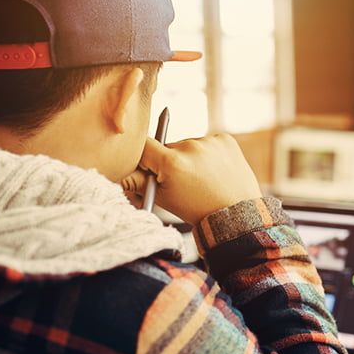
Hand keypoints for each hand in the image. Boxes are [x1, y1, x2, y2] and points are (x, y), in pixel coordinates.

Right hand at [122, 133, 261, 224]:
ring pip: (189, 145)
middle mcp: (191, 146)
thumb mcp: (164, 198)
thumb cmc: (196, 209)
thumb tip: (118, 174)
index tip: (149, 167)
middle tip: (182, 181)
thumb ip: (138, 183)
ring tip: (202, 178)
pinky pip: (207, 143)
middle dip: (169, 160)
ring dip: (189, 157)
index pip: (144, 146)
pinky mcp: (225, 140)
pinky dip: (207, 154)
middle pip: (168, 147)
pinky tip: (214, 171)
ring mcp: (210, 142)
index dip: (144, 157)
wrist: (235, 213)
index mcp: (172, 162)